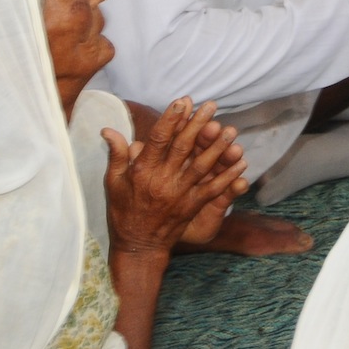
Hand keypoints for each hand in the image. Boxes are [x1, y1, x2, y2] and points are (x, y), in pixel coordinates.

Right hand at [103, 98, 246, 258]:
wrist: (138, 246)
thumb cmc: (123, 212)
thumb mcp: (112, 183)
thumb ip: (116, 154)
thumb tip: (108, 129)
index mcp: (143, 172)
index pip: (158, 140)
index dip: (171, 119)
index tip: (182, 101)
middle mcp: (163, 180)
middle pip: (183, 148)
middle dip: (198, 125)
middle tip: (211, 105)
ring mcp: (180, 193)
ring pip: (201, 166)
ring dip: (218, 147)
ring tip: (230, 129)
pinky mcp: (192, 206)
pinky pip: (213, 189)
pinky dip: (228, 177)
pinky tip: (241, 163)